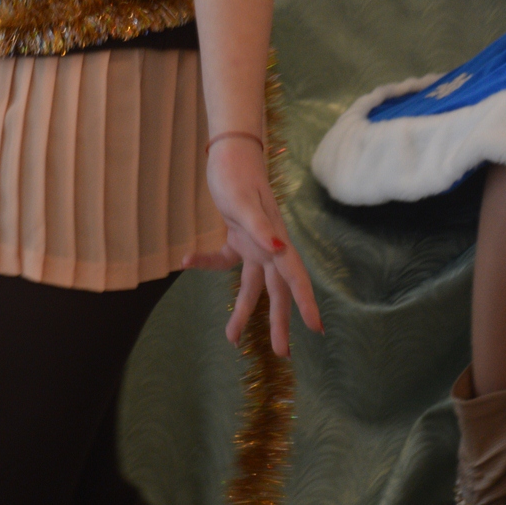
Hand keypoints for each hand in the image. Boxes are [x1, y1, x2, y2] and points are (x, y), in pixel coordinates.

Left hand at [182, 135, 322, 357]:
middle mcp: (268, 245)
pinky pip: (224, 258)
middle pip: (276, 290)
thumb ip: (261, 228)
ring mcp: (253, 241)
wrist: (229, 151)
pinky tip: (188, 260)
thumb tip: (279, 250)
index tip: (316, 329)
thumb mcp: (244, 202)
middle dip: (279, 321)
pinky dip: (207, 261)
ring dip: (244, 309)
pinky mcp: (236, 235)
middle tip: (281, 353)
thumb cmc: (237, 174)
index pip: (294, 276)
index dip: (305, 302)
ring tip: (232, 339)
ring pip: (251, 284)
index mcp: (275, 240)